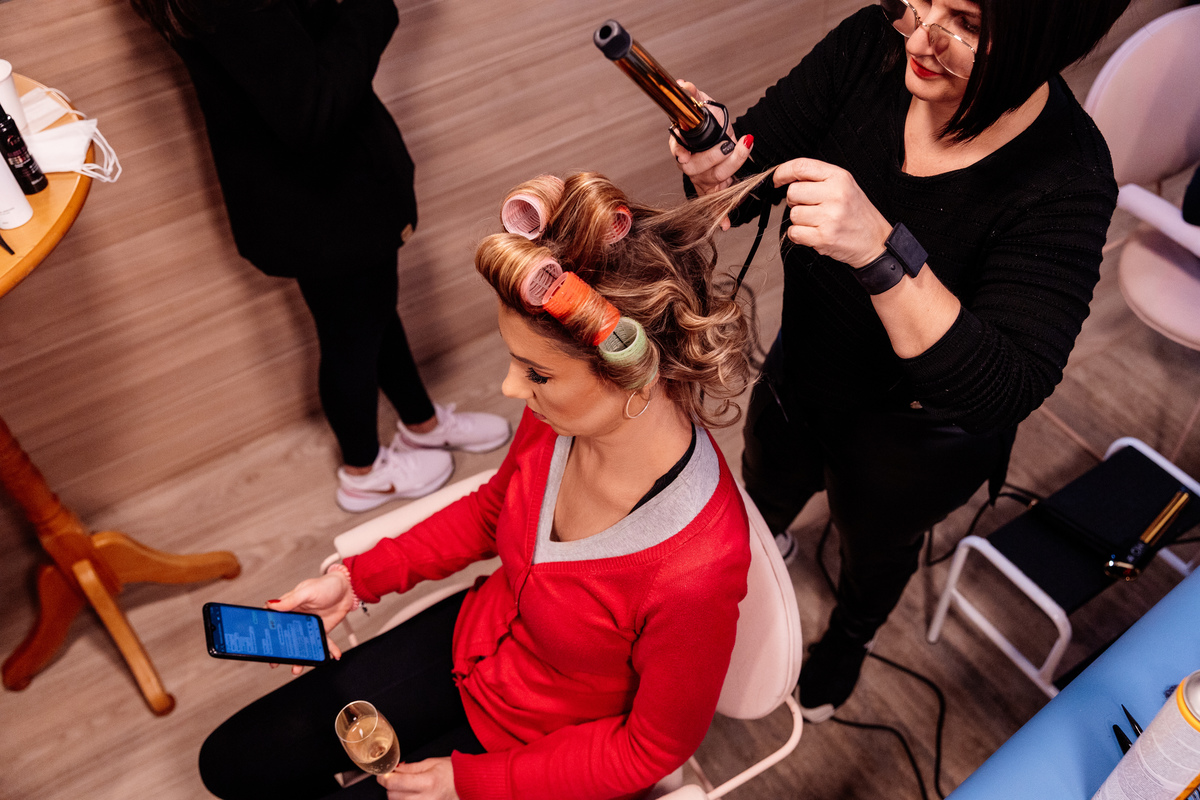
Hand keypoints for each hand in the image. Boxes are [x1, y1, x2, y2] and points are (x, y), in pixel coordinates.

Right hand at [266, 570, 354, 674]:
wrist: (347, 589)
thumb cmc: (326, 585)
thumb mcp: (307, 591)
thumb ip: (290, 600)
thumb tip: (271, 605)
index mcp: (289, 607)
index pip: (274, 621)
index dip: (267, 632)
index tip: (262, 644)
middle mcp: (297, 618)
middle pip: (285, 637)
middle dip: (280, 651)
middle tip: (275, 662)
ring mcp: (309, 626)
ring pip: (302, 644)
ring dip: (300, 657)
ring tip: (296, 668)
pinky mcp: (322, 630)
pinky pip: (323, 643)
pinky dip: (328, 651)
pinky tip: (332, 657)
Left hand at [377, 757, 457, 799]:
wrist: (468, 784)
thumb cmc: (454, 772)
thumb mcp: (432, 762)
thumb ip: (410, 767)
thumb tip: (394, 769)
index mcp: (427, 782)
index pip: (395, 783)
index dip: (384, 777)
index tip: (382, 774)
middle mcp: (426, 798)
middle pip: (393, 796)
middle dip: (390, 785)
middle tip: (395, 777)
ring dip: (396, 794)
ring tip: (405, 785)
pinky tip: (410, 794)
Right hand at [668, 81, 754, 220]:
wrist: (721, 135)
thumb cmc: (709, 121)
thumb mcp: (703, 104)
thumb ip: (693, 94)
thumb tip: (683, 84)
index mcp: (681, 145)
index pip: (677, 151)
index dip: (680, 153)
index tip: (684, 154)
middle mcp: (689, 164)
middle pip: (698, 168)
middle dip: (716, 156)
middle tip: (732, 142)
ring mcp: (701, 179)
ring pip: (713, 181)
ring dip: (731, 166)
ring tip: (745, 146)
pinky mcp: (712, 189)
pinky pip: (715, 205)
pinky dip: (720, 215)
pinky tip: (726, 224)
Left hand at [773, 158, 893, 268]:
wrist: (875, 241)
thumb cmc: (857, 214)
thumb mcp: (844, 186)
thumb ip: (819, 179)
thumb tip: (787, 178)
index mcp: (839, 177)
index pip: (802, 166)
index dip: (783, 172)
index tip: (777, 179)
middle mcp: (835, 194)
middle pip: (793, 192)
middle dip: (795, 201)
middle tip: (810, 207)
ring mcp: (830, 216)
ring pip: (793, 214)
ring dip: (800, 221)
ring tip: (818, 223)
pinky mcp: (824, 237)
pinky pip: (794, 232)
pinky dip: (799, 235)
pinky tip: (814, 233)